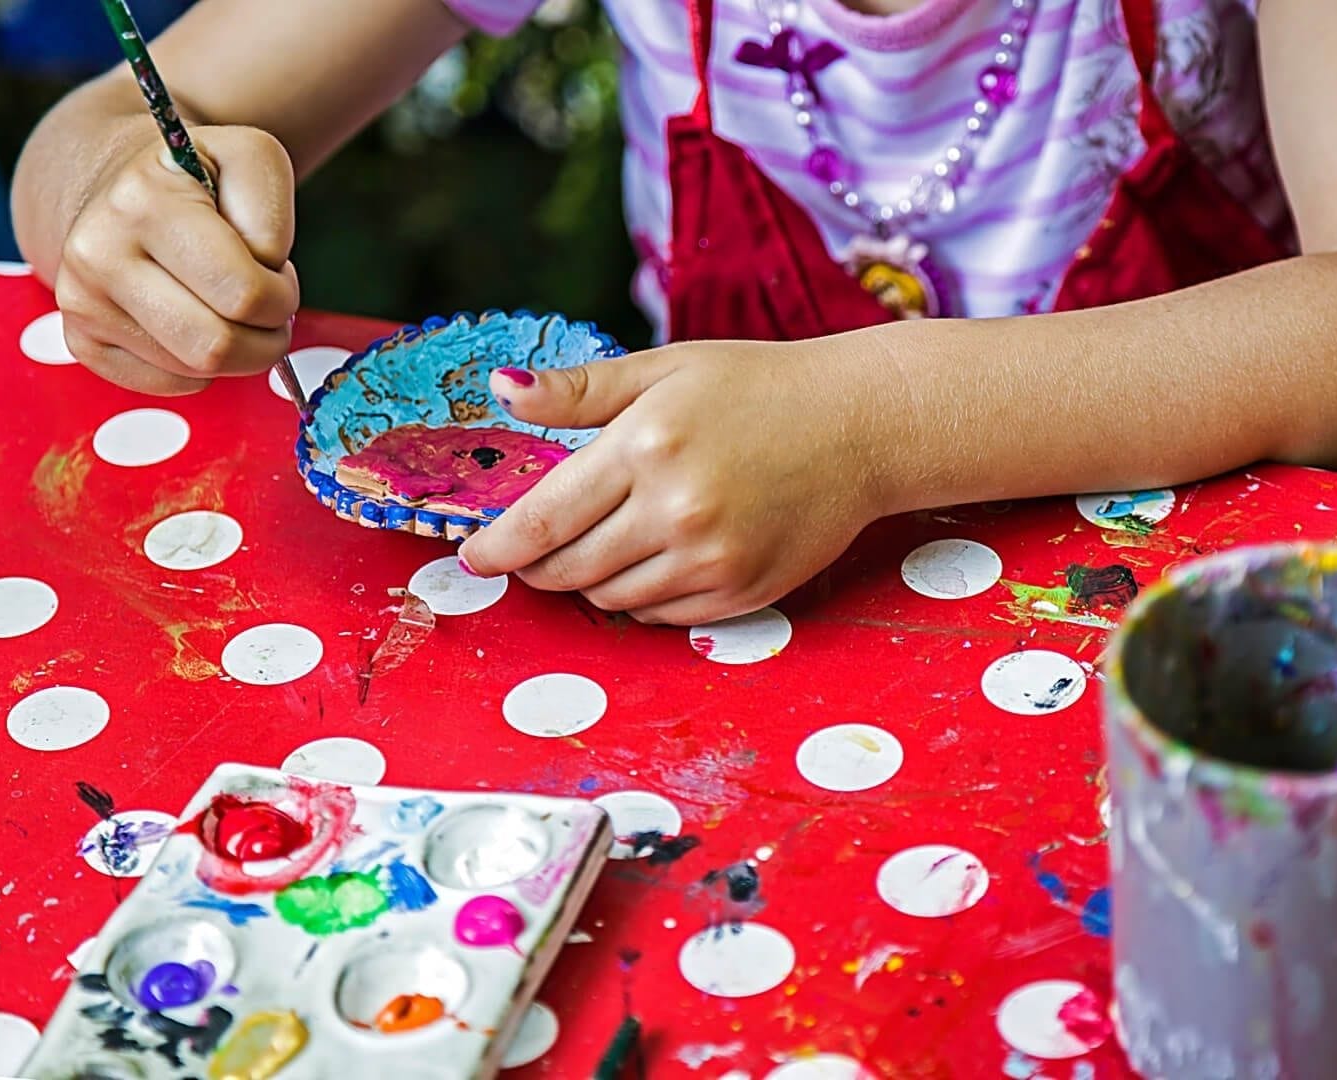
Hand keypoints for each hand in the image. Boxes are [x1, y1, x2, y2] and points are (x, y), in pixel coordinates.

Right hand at [54, 126, 298, 394]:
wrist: (121, 185)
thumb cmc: (200, 180)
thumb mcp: (251, 159)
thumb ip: (273, 211)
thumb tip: (262, 272)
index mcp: (143, 204)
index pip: (245, 295)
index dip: (282, 295)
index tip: (276, 274)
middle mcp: (99, 254)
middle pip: (218, 348)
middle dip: (265, 336)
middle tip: (264, 305)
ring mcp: (83, 302)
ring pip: (195, 372)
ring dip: (236, 351)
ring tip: (228, 307)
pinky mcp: (82, 339)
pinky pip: (165, 385)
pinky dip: (198, 369)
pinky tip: (195, 324)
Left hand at [457, 339, 886, 624]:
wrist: (861, 426)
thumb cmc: (759, 386)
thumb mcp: (666, 369)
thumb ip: (581, 390)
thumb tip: (504, 392)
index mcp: (645, 447)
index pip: (544, 519)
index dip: (498, 546)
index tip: (476, 556)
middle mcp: (674, 510)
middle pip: (569, 568)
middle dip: (537, 567)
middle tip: (530, 554)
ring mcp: (711, 559)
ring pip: (610, 597)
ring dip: (588, 582)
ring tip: (595, 550)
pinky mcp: (741, 591)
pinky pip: (659, 614)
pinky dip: (637, 598)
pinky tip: (648, 563)